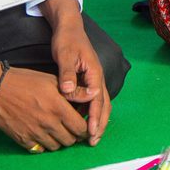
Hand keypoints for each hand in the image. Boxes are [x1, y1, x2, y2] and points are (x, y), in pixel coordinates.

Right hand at [0, 65, 88, 151]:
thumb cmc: (26, 81)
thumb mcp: (54, 81)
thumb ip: (74, 91)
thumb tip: (93, 94)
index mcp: (59, 108)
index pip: (81, 127)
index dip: (86, 127)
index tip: (85, 124)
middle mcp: (48, 123)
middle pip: (70, 140)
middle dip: (75, 135)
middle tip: (73, 128)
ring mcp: (35, 133)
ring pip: (56, 146)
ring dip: (60, 140)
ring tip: (59, 130)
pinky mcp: (22, 139)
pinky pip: (39, 149)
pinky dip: (45, 145)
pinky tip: (45, 134)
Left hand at [50, 21, 109, 145]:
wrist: (70, 28)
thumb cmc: (68, 40)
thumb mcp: (65, 55)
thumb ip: (67, 73)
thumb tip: (68, 91)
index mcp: (95, 72)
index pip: (97, 98)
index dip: (94, 116)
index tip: (90, 131)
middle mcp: (98, 77)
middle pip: (104, 104)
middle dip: (100, 123)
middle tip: (94, 140)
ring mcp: (95, 78)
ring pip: (101, 103)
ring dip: (98, 119)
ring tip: (92, 136)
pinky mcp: (89, 79)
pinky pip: (93, 99)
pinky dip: (91, 112)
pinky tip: (83, 120)